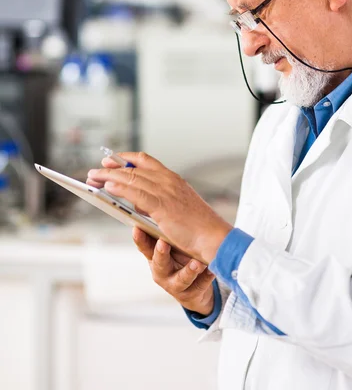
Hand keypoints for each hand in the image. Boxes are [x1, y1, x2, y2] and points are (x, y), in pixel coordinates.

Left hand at [87, 152, 232, 263]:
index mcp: (173, 178)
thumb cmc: (198, 225)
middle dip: (111, 168)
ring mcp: (166, 192)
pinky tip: (108, 188)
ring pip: (131, 178)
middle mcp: (168, 180)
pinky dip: (120, 188)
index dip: (125, 159)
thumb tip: (135, 201)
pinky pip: (136, 193)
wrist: (213, 237)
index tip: (110, 160)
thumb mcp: (176, 206)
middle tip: (95, 171)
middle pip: (134, 168)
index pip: (145, 161)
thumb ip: (156, 200)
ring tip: (94, 178)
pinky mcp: (163, 206)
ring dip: (109, 177)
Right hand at [133, 227, 215, 315]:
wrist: (195, 288)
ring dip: (188, 271)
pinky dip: (206, 276)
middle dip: (160, 253)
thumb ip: (163, 231)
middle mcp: (162, 272)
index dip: (139, 238)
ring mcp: (176, 285)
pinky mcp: (191, 293)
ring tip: (196, 263)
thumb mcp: (170, 246)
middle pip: (159, 264)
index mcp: (154, 257)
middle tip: (163, 243)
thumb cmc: (180, 258)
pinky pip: (200, 285)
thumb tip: (156, 207)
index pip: (144, 247)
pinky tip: (211, 269)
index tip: (137, 227)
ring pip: (180, 279)